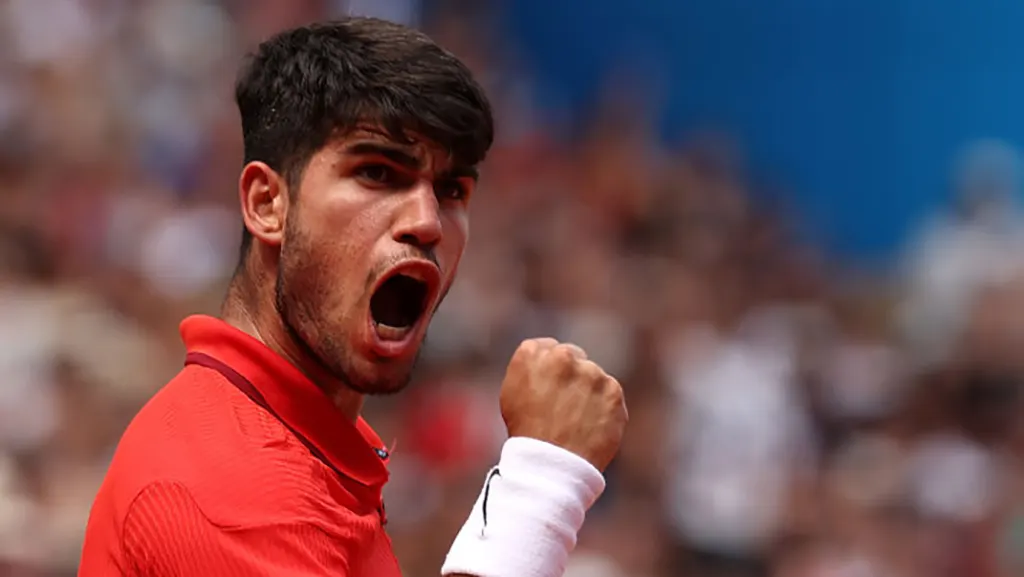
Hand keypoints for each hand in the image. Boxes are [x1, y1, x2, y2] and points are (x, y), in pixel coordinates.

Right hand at [499, 338, 627, 471]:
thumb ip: (531, 366)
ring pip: (593, 375)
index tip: (550, 387)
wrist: (551, 463)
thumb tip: (548, 357)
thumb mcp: (511, 392)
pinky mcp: (613, 391)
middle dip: (571, 374)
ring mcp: (591, 372)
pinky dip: (604, 407)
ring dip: (588, 391)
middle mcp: (563, 356)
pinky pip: (610, 393)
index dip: (550, 369)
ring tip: (576, 420)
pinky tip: (590, 425)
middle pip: (573, 356)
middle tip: (564, 404)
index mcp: (533, 352)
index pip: (548, 348)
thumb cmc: (526, 431)